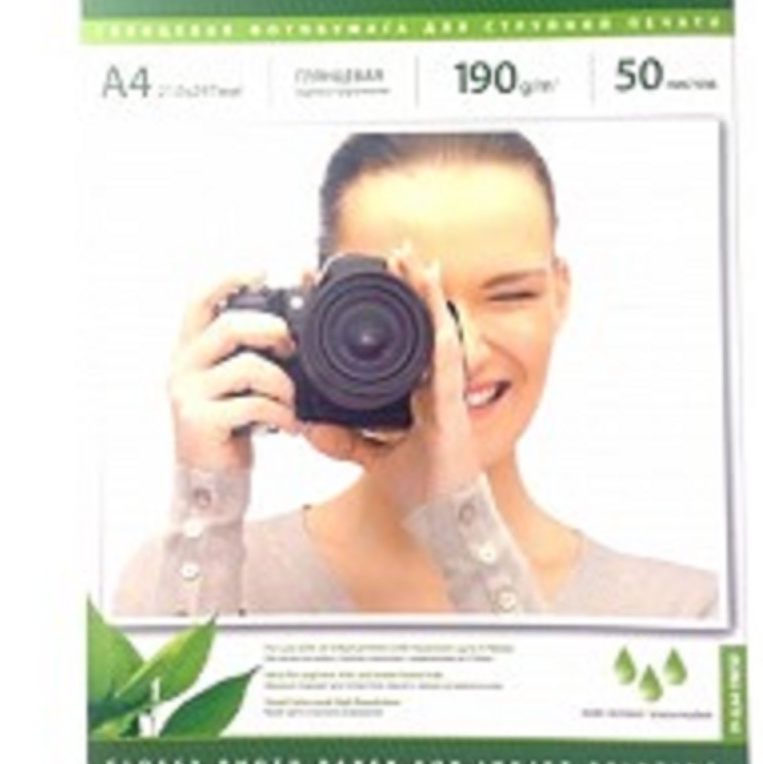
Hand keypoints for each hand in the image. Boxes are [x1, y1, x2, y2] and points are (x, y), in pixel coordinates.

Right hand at [167, 273, 299, 472]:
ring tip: (291, 401)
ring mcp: (188, 394)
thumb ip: (252, 352)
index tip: (261, 270)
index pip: (198, 301)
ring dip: (282, 383)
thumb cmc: (230, 426)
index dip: (228, 279)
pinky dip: (281, 414)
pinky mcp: (200, 422)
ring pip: (248, 366)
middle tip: (291, 346)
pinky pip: (253, 405)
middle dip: (272, 329)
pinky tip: (288, 425)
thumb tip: (289, 326)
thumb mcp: (237, 383)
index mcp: (191, 350)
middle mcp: (183, 366)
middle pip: (230, 326)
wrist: (211, 479)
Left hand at [304, 247, 479, 514]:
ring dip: (430, 297)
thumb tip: (309, 426)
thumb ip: (343, 440)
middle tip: (395, 251)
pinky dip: (445, 339)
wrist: (440, 512)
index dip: (387, 305)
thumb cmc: (419, 481)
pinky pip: (448, 367)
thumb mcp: (369, 455)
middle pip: (424, 323)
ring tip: (418, 263)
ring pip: (439, 332)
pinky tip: (439, 315)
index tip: (369, 282)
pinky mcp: (452, 406)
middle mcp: (432, 381)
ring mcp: (445, 390)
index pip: (403, 335)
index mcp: (415, 387)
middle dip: (409, 285)